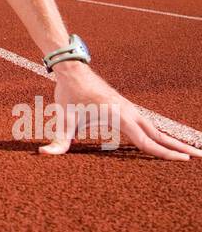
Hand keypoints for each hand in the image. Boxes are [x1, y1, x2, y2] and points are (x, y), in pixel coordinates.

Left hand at [41, 63, 200, 160]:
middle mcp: (130, 113)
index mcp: (119, 116)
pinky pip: (147, 126)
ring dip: (172, 141)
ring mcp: (130, 110)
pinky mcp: (126, 109)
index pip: (147, 140)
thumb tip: (44, 154)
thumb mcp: (63, 118)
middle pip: (159, 135)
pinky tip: (166, 142)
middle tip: (199, 158)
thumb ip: (57, 139)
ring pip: (156, 130)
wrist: (73, 71)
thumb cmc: (69, 95)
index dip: (165, 153)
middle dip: (179, 148)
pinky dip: (160, 135)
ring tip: (190, 153)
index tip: (183, 161)